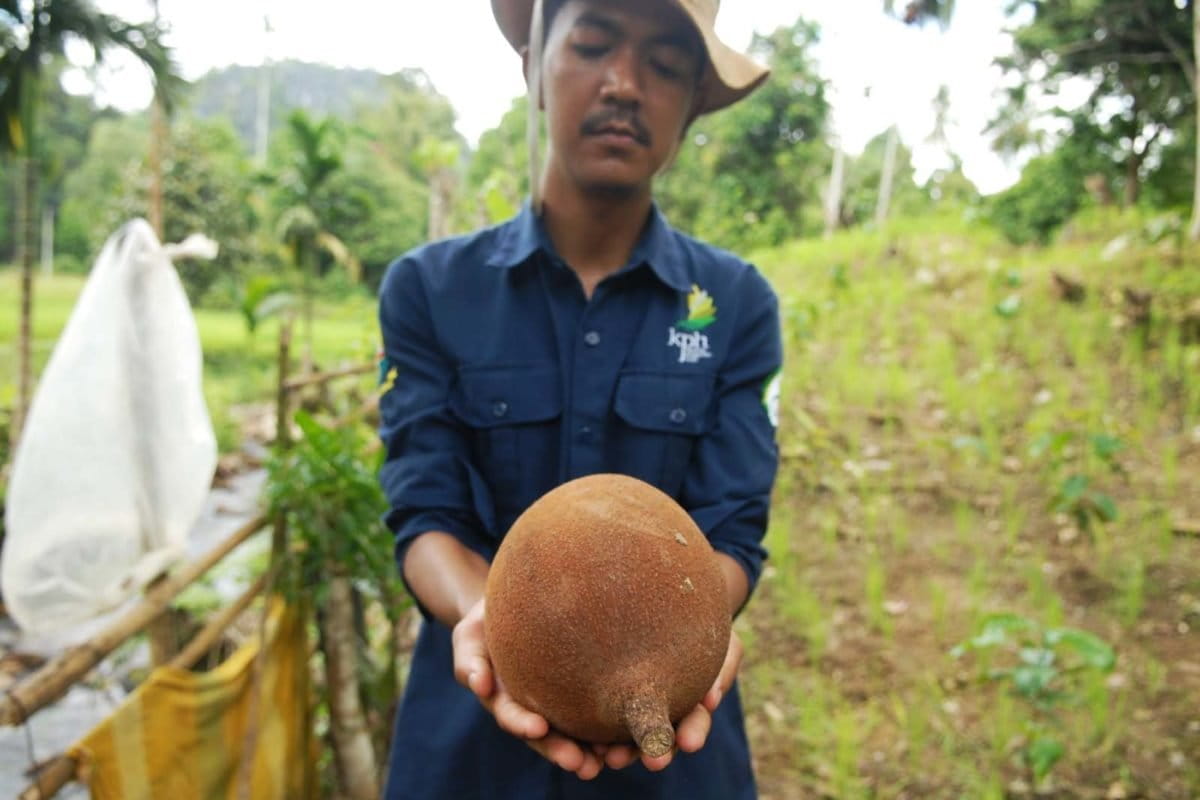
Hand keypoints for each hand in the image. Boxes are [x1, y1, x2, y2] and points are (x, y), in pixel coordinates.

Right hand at [452, 597, 604, 779]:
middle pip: (546, 735)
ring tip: (609, 760)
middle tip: (580, 764)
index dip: (523, 723)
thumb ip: (469, 661)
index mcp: (503, 698)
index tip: (538, 727)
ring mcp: (556, 703)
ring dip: (590, 750)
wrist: (517, 606)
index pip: (512, 715)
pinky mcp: (579, 692)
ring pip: (573, 732)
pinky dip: (610, 729)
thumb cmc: (487, 621)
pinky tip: (627, 737)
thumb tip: (478, 684)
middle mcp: (531, 708)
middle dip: (561, 750)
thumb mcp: (470, 636)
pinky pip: (595, 714)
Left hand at [600, 628, 743, 771]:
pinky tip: (590, 742)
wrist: (658, 607)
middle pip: (659, 737)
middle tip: (654, 762)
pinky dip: (594, 735)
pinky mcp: (603, 703)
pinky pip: (597, 723)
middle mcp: (660, 712)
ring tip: (613, 758)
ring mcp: (630, 710)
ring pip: (626, 736)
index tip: (689, 742)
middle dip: (657, 752)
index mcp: (691, 703)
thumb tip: (711, 700)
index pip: (694, 723)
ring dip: (623, 751)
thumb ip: (723, 668)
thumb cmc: (699, 623)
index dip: (693, 733)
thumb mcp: (723, 641)